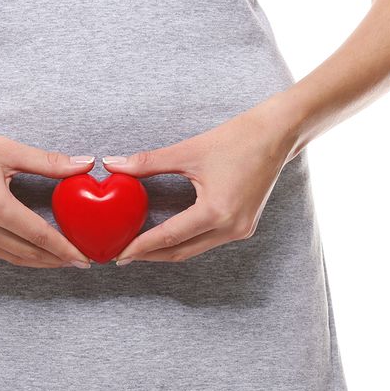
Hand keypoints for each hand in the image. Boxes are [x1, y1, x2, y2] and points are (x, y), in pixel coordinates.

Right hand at [0, 100, 94, 268]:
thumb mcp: (8, 148)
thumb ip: (49, 162)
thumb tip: (85, 163)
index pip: (39, 236)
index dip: (65, 249)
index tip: (85, 258)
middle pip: (28, 253)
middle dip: (57, 261)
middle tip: (82, 262)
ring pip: (12, 257)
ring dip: (39, 262)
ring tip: (63, 261)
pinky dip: (20, 255)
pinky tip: (35, 251)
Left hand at [102, 95, 299, 264]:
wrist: (277, 134)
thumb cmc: (236, 139)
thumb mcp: (187, 151)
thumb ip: (147, 162)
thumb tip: (112, 164)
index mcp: (216, 212)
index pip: (169, 238)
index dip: (140, 247)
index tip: (118, 254)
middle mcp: (231, 228)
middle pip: (181, 252)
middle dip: (150, 256)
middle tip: (122, 255)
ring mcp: (240, 230)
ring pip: (194, 250)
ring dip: (167, 250)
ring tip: (139, 248)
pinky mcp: (244, 226)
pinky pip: (208, 242)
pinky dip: (186, 242)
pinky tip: (168, 236)